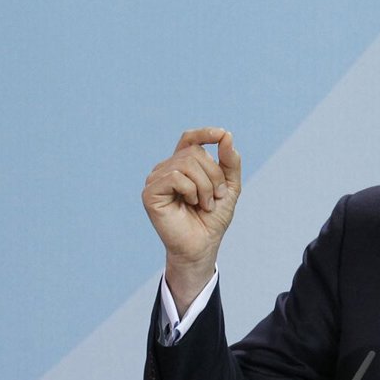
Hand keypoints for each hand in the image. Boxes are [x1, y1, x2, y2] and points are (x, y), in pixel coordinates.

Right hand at [142, 127, 241, 308]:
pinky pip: (174, 177)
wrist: (202, 246)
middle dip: (214, 174)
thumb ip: (229, 162)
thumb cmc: (212, 219)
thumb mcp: (228, 187)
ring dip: (204, 186)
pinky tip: (191, 204)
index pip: (190, 139)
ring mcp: (156, 180)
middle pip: (194, 153)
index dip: (204, 133)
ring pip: (185, 164)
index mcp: (182, 166)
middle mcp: (166, 169)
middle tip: (216, 197)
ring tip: (205, 204)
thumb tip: (226, 136)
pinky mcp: (150, 193)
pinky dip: (190, 190)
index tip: (221, 135)